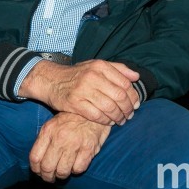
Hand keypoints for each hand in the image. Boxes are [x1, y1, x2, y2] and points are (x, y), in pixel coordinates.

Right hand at [19, 59, 140, 125]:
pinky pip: (97, 116)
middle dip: (128, 108)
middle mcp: (92, 76)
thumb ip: (118, 69)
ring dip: (118, 117)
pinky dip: (106, 121)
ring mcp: (83, 90)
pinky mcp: (75, 103)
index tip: (136, 104)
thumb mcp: (96, 66)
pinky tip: (109, 122)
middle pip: (119, 96)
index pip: (125, 83)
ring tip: (121, 120)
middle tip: (130, 114)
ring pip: (109, 107)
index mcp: (100, 66)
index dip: (133, 96)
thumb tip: (136, 77)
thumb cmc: (77, 74)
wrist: (52, 80)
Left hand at [29, 112, 110, 181]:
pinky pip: (78, 169)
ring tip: (63, 172)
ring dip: (62, 175)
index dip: (36, 170)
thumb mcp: (53, 124)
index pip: (35, 158)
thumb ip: (44, 141)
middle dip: (47, 177)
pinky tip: (76, 164)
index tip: (39, 172)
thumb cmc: (71, 119)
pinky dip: (76, 170)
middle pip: (47, 167)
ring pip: (62, 171)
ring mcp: (74, 144)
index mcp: (48, 131)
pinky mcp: (88, 149)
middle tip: (50, 178)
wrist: (93, 110)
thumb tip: (38, 162)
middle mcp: (60, 138)